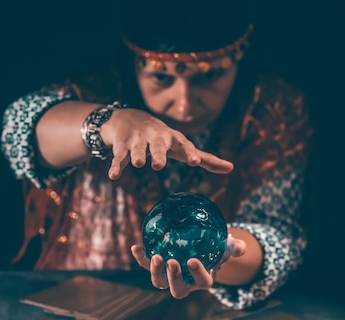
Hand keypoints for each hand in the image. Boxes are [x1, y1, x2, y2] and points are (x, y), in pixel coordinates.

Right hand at [102, 108, 233, 179]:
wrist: (129, 118)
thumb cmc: (164, 138)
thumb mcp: (183, 146)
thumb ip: (207, 159)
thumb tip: (231, 168)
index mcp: (173, 138)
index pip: (184, 145)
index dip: (190, 152)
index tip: (196, 161)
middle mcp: (156, 138)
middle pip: (158, 146)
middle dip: (158, 154)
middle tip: (159, 165)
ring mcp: (138, 141)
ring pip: (137, 149)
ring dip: (136, 155)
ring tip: (137, 164)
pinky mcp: (122, 146)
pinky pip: (119, 157)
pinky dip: (116, 166)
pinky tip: (113, 176)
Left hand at [131, 234, 245, 298]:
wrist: (203, 244)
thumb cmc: (217, 247)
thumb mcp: (228, 246)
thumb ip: (235, 247)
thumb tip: (240, 248)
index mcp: (203, 281)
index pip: (202, 282)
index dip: (197, 274)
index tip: (192, 260)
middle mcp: (186, 283)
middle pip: (178, 290)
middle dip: (174, 278)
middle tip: (172, 261)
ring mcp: (170, 277)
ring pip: (160, 283)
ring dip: (155, 272)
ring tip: (156, 256)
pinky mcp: (158, 267)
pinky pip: (147, 265)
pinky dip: (140, 258)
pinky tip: (135, 247)